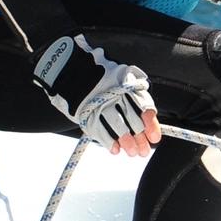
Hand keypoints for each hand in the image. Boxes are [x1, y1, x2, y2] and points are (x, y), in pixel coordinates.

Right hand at [32, 34, 160, 156]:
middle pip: (133, 120)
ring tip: (130, 152)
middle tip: (143, 151)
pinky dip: (109, 142)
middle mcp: (115, 92)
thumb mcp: (118, 76)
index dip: (151, 124)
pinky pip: (100, 130)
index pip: (143, 105)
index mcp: (126, 82)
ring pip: (119, 127)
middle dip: (140, 138)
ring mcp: (100, 103)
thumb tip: (148, 119)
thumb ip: (132, 93)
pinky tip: (114, 149)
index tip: (154, 137)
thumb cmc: (97, 75)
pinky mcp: (86, 112)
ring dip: (127, 142)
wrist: (67, 68)